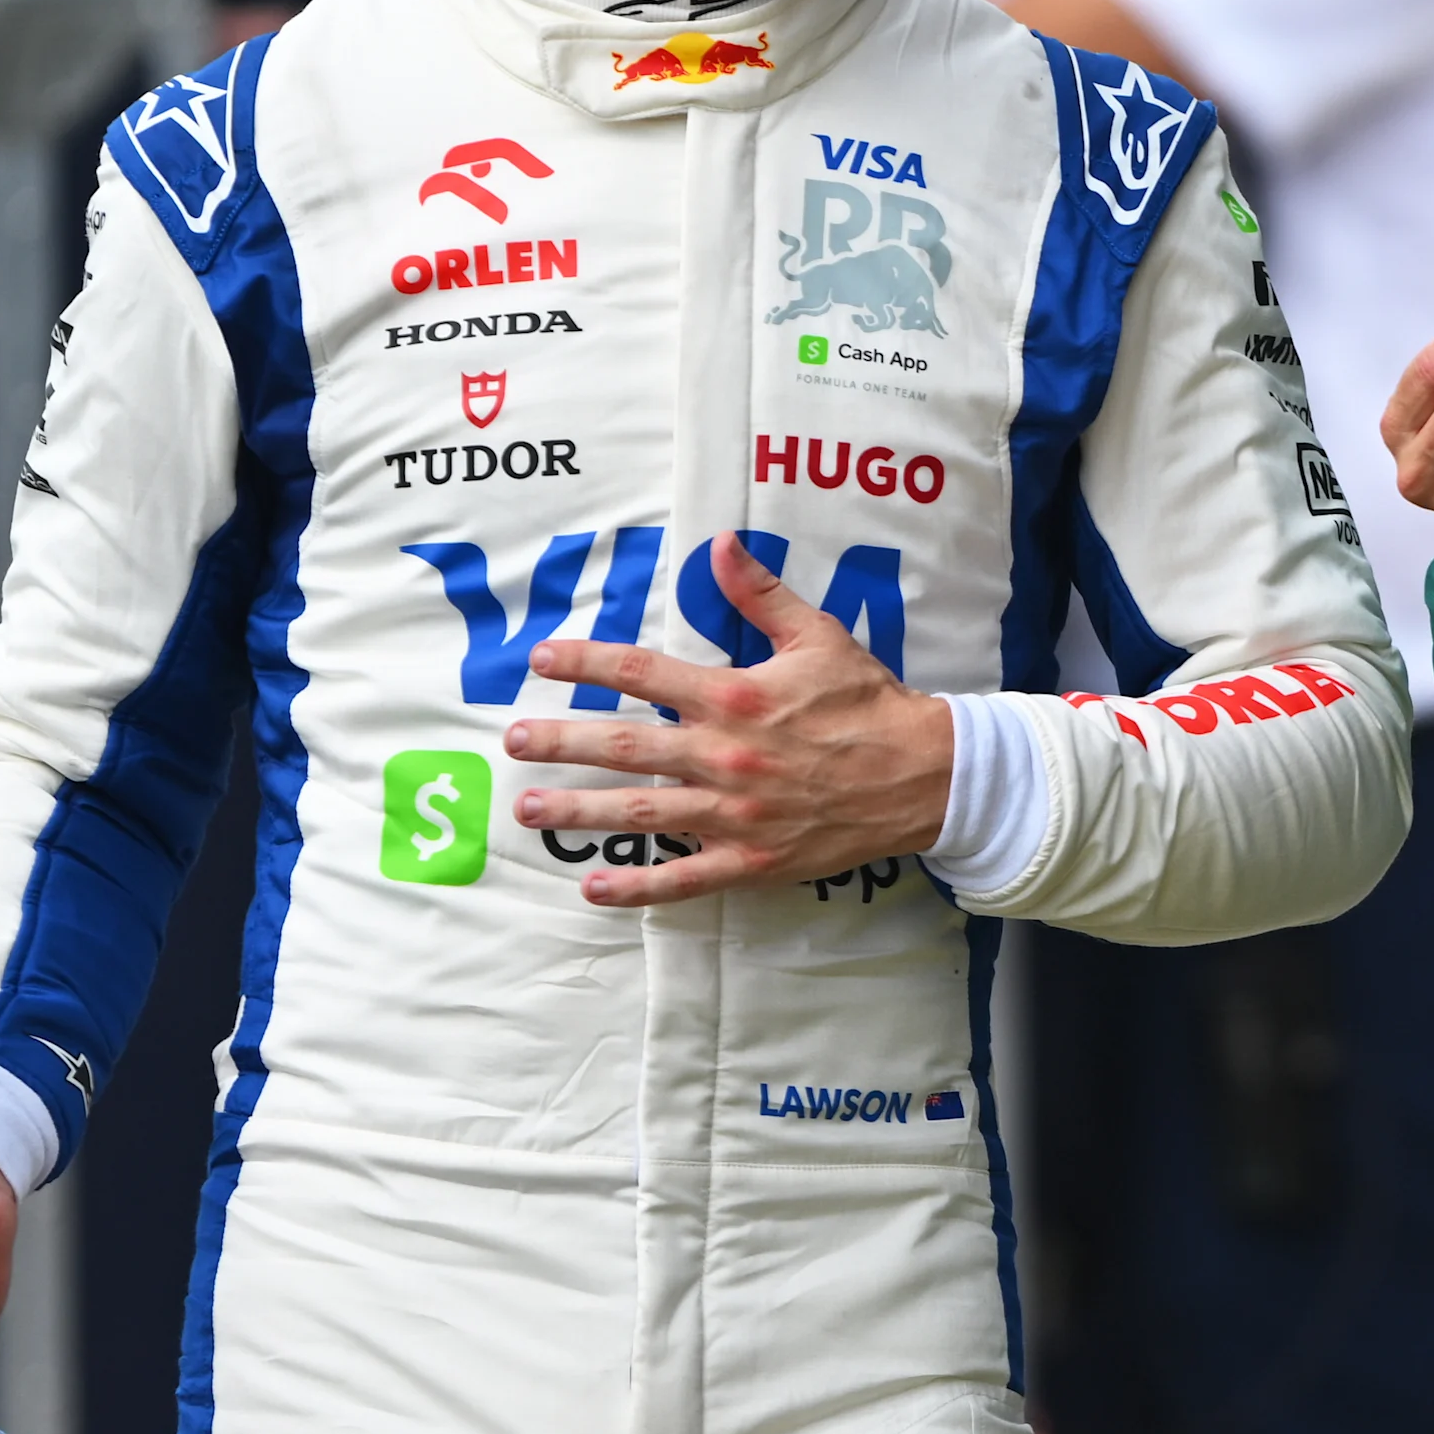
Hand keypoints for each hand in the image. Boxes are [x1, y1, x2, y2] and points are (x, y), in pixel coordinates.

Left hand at [506, 535, 954, 904]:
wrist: (922, 775)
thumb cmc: (868, 702)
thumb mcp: (819, 636)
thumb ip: (762, 594)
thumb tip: (721, 544)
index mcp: (736, 695)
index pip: (643, 672)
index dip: (586, 662)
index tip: (542, 660)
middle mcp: (724, 754)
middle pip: (624, 745)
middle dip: (560, 741)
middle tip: (511, 740)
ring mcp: (734, 813)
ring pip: (640, 813)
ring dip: (578, 811)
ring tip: (528, 809)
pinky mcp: (752, 859)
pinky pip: (685, 878)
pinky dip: (639, 888)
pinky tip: (596, 890)